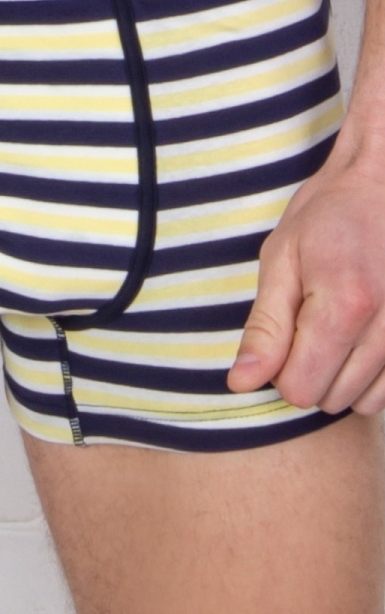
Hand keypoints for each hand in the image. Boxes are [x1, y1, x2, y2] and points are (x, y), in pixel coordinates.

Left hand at [227, 139, 384, 415]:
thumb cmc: (331, 213)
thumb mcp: (283, 258)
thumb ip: (265, 327)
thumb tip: (242, 383)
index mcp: (345, 305)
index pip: (299, 388)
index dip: (281, 369)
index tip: (285, 333)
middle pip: (332, 398)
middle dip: (312, 372)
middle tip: (312, 323)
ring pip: (367, 401)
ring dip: (345, 377)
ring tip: (340, 327)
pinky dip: (374, 375)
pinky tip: (364, 338)